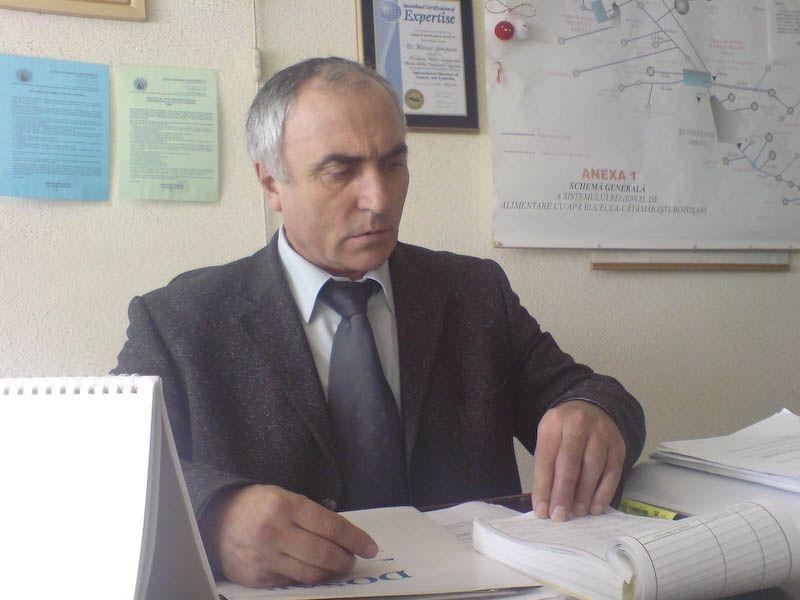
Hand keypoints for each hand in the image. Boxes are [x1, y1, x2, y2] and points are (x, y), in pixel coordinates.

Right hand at [200, 484, 377, 587]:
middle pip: (324, 553)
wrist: (216, 521)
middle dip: (345, 559)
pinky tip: (312, 571)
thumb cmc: (259, 505)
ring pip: (311, 574)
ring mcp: (265, 558)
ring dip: (330, 572)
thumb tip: (345, 537)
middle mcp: (275, 532)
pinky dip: (307, 578)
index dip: (355, 539)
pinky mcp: (258, 579)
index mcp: (285, 506)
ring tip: (336, 566)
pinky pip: (293, 583)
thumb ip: (312, 515)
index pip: (331, 526)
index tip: (369, 547)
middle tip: (351, 559)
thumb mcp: (285, 497)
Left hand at [531, 400, 624, 521]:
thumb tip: (545, 504)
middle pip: (570, 462)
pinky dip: (604, 492)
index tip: (542, 511)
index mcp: (554, 423)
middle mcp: (578, 424)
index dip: (543, 486)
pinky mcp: (618, 444)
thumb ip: (546, 467)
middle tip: (559, 516)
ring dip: (584, 494)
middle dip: (563, 492)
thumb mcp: (549, 439)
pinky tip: (595, 507)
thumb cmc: (564, 432)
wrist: (591, 408)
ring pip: (593, 467)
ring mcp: (601, 432)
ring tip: (577, 512)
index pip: (546, 457)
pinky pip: (612, 471)